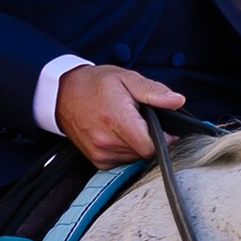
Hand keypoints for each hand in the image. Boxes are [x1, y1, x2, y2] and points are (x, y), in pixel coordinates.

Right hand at [55, 62, 183, 162]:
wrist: (63, 94)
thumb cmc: (95, 84)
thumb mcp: (126, 78)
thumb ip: (153, 91)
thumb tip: (177, 101)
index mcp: (117, 120)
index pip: (151, 146)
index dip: (163, 138)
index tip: (164, 128)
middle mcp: (107, 142)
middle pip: (145, 152)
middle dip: (149, 138)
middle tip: (140, 120)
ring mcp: (100, 154)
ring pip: (135, 158)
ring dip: (137, 144)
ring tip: (127, 125)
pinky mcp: (98, 161)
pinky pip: (123, 162)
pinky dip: (126, 150)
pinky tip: (119, 134)